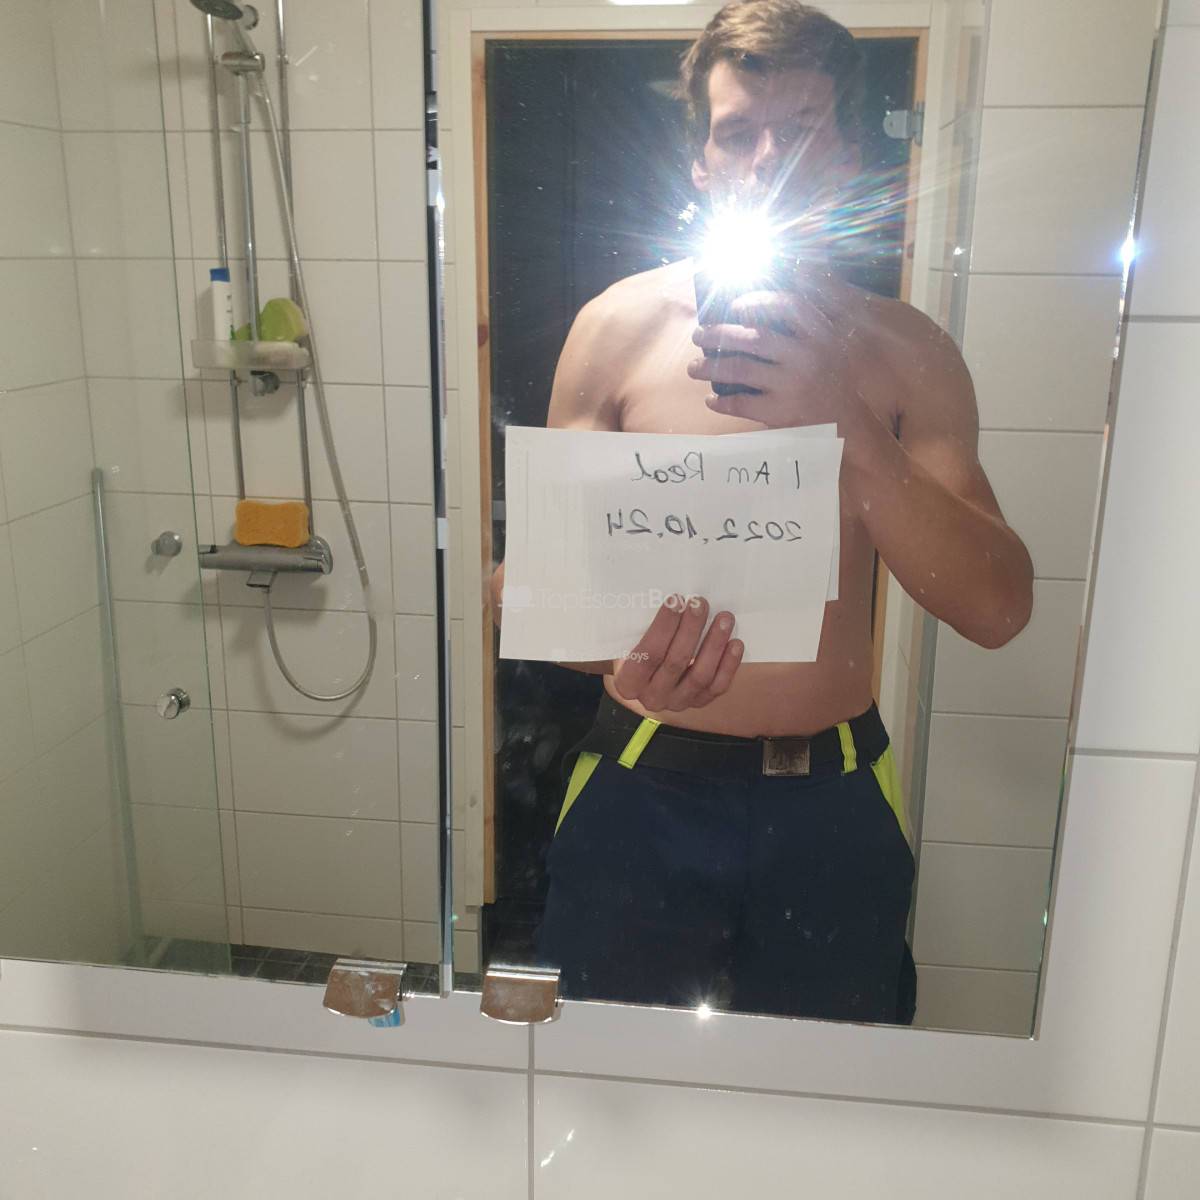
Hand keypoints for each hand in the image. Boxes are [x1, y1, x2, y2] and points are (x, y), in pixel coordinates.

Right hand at [611, 594, 742, 712]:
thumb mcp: (628, 644)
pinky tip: (735, 643)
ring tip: (724, 618)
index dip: (663, 626)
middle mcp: (652, 697)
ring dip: (714, 644)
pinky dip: (728, 665)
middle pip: (675, 662)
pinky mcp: (698, 703)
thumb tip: (672, 600)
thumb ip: (641, 629)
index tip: (676, 600)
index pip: (648, 654)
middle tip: (700, 603)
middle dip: (690, 629)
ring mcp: (677, 702)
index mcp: (628, 682)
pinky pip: (717, 687)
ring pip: (700, 676)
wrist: (644, 681)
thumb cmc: (635, 653)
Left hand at [688, 281, 866, 429]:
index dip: (757, 301)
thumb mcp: (829, 343)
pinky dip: (721, 402)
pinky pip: (740, 403)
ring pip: (740, 369)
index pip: (787, 306)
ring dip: (710, 367)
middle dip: (717, 334)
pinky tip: (711, 400)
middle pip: (752, 337)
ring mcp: (793, 385)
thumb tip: (767, 296)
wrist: (844, 426)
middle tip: (698, 336)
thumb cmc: (829, 380)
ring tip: (694, 368)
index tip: (733, 306)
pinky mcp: (781, 412)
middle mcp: (806, 356)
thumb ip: (804, 320)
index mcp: (819, 334)